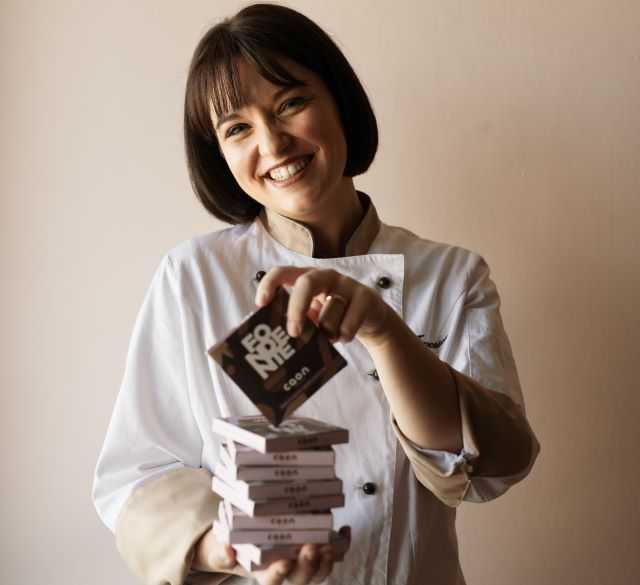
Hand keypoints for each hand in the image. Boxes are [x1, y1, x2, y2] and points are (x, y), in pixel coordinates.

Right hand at [193, 528, 337, 583]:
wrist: (248, 541)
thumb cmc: (236, 547)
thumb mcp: (221, 551)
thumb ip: (222, 553)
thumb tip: (228, 551)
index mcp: (264, 575)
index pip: (272, 582)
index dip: (279, 575)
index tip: (283, 562)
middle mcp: (287, 573)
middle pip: (302, 578)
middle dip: (309, 564)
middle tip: (311, 547)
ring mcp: (303, 564)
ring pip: (320, 570)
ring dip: (328, 559)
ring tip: (329, 542)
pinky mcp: (316, 551)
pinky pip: (333, 555)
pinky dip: (342, 544)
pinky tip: (343, 530)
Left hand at [255, 266, 395, 345]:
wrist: (372, 322)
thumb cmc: (335, 318)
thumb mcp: (314, 318)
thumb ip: (298, 321)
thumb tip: (274, 340)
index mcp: (307, 278)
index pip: (283, 272)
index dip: (270, 284)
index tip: (261, 304)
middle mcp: (326, 276)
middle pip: (306, 283)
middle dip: (296, 309)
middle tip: (294, 333)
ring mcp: (347, 284)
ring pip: (330, 311)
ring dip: (327, 331)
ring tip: (330, 338)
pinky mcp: (366, 296)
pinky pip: (349, 322)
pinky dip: (344, 335)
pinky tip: (345, 337)